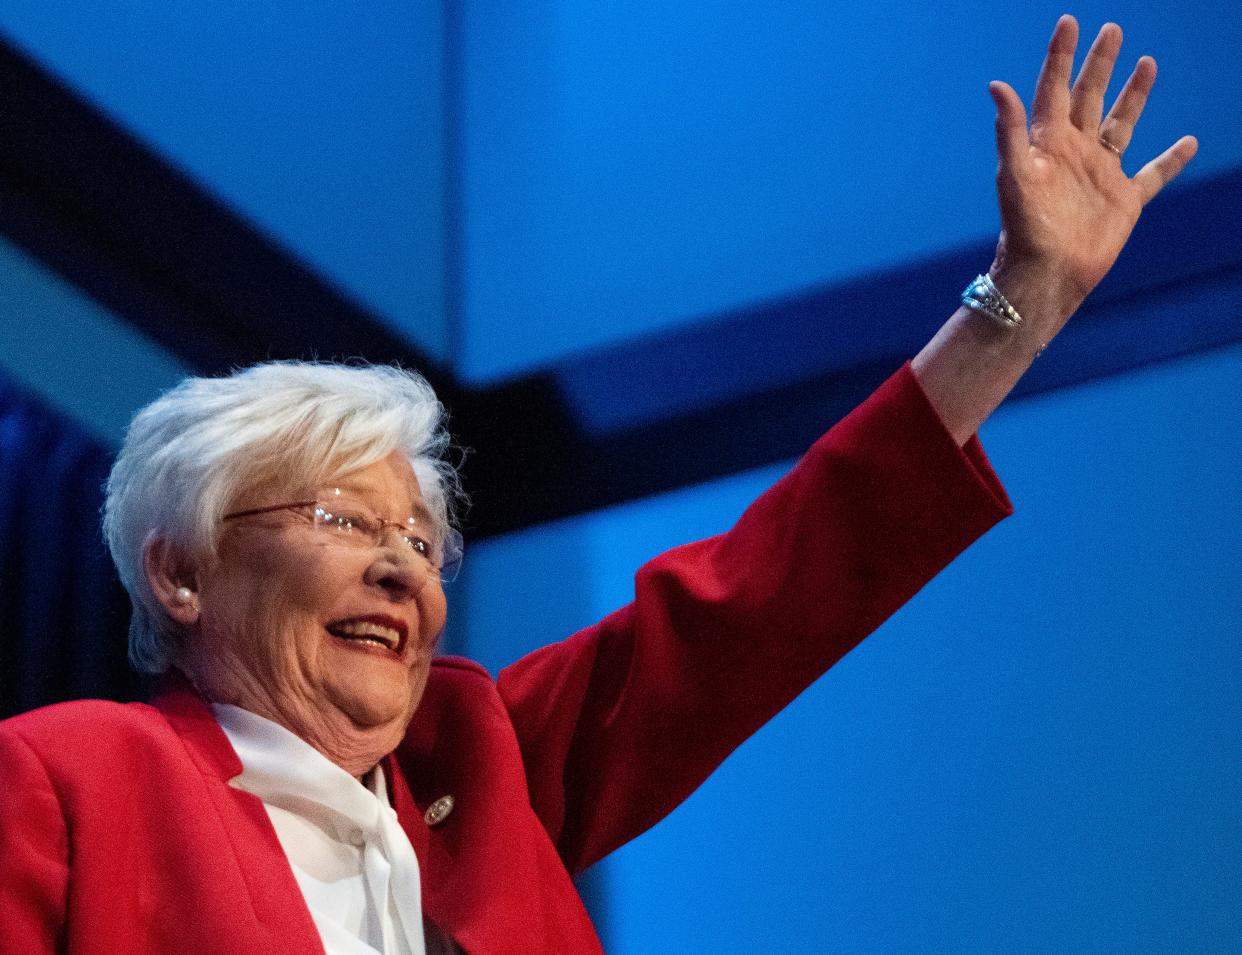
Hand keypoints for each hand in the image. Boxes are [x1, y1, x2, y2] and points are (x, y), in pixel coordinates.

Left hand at [988, 15, 1196, 318]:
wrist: (1046, 273)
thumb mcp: (1015, 172)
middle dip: (1099, 64)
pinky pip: (1152, 175)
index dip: (1061, 55)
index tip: (1070, 21)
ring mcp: (1100, 174)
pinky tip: (1186, 143)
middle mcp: (1075, 152)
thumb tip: (996, 84)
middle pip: (1089, 97)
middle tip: (1112, 30)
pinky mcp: (1123, 200)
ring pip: (1121, 124)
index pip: (1054, 88)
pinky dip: (1170, 160)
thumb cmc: (1025, 226)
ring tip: (1147, 62)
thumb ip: (1009, 128)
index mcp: (1048, 142)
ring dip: (1133, 95)